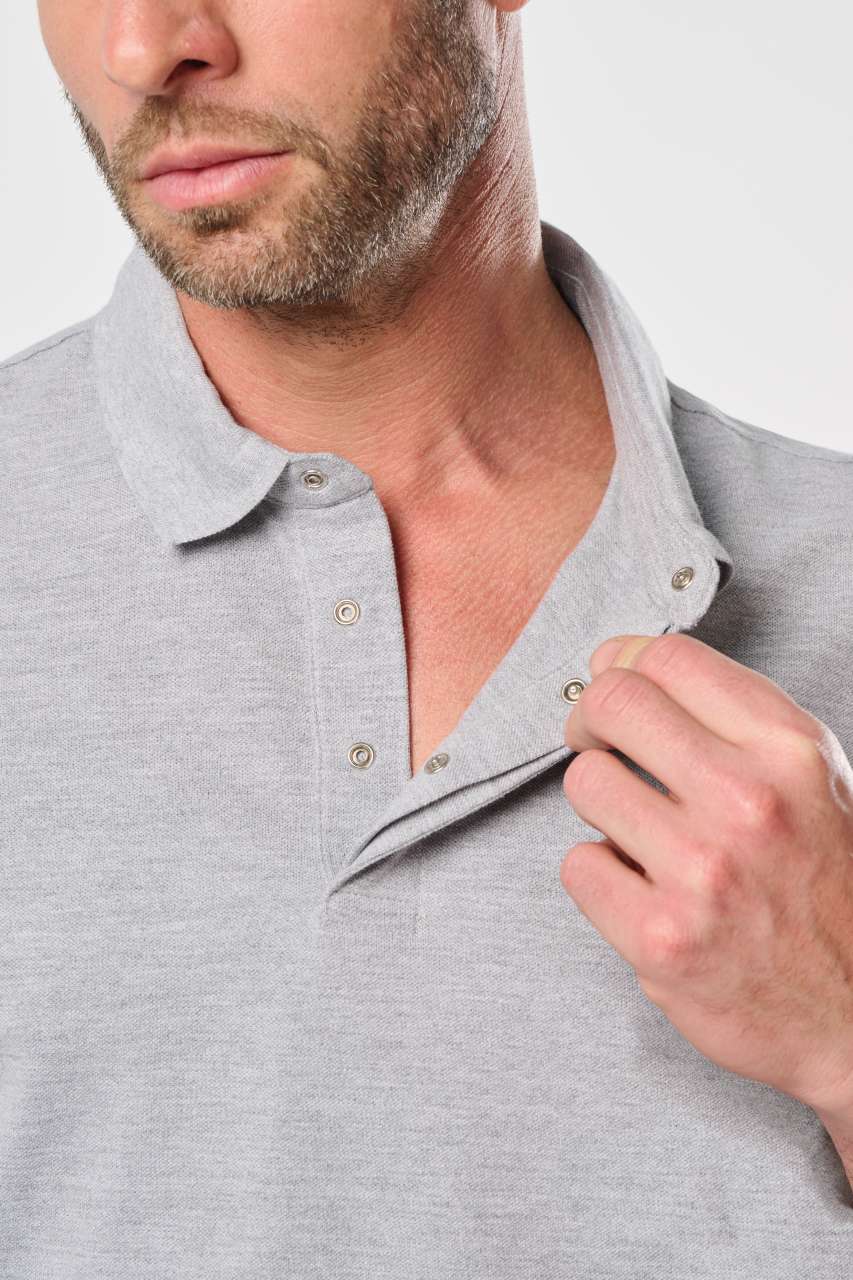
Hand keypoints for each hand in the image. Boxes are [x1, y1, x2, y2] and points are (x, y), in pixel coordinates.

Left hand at [560, 631, 852, 1114]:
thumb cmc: (825, 883)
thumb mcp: (808, 776)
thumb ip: (725, 714)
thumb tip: (619, 660)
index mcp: (789, 751)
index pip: (668, 657)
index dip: (624, 663)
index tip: (617, 688)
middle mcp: (747, 802)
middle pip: (612, 703)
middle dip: (590, 719)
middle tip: (597, 743)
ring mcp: (701, 873)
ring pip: (584, 782)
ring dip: (599, 803)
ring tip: (637, 829)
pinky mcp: (660, 939)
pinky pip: (578, 864)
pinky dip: (601, 875)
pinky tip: (641, 888)